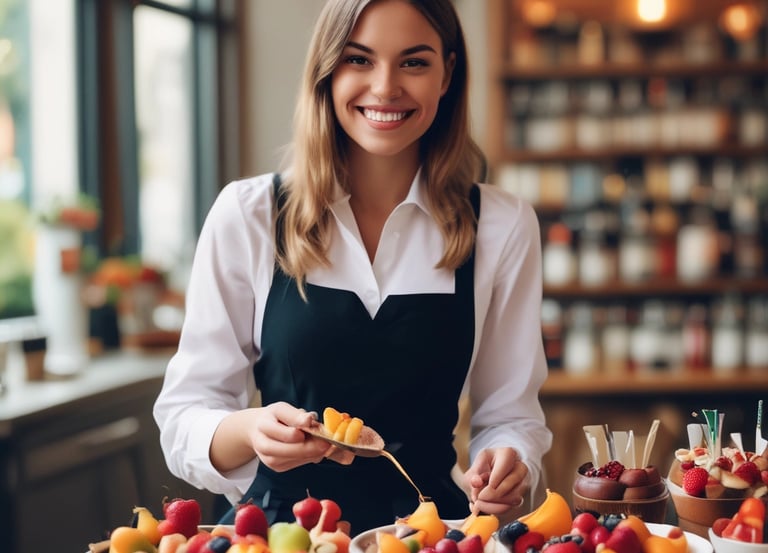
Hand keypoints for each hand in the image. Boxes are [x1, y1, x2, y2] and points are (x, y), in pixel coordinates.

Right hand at [211, 401, 352, 472]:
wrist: (257, 430)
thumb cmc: (273, 417)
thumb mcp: (281, 409)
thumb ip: (295, 415)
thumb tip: (309, 420)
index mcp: (264, 427)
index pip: (288, 433)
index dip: (306, 432)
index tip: (319, 428)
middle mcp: (264, 446)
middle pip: (294, 450)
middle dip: (314, 446)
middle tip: (329, 441)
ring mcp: (270, 461)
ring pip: (298, 459)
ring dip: (314, 452)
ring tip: (324, 442)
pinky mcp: (278, 468)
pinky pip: (299, 463)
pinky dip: (310, 456)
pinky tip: (314, 448)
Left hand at [463, 447, 528, 517]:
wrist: (493, 472)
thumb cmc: (485, 466)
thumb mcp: (476, 465)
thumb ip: (474, 474)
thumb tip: (476, 484)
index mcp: (508, 454)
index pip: (504, 467)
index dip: (493, 480)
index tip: (481, 489)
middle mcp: (520, 468)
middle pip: (508, 485)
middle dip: (490, 496)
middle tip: (477, 499)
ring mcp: (522, 484)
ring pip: (511, 499)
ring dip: (492, 505)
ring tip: (478, 503)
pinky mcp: (520, 498)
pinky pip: (510, 508)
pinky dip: (494, 510)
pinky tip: (483, 507)